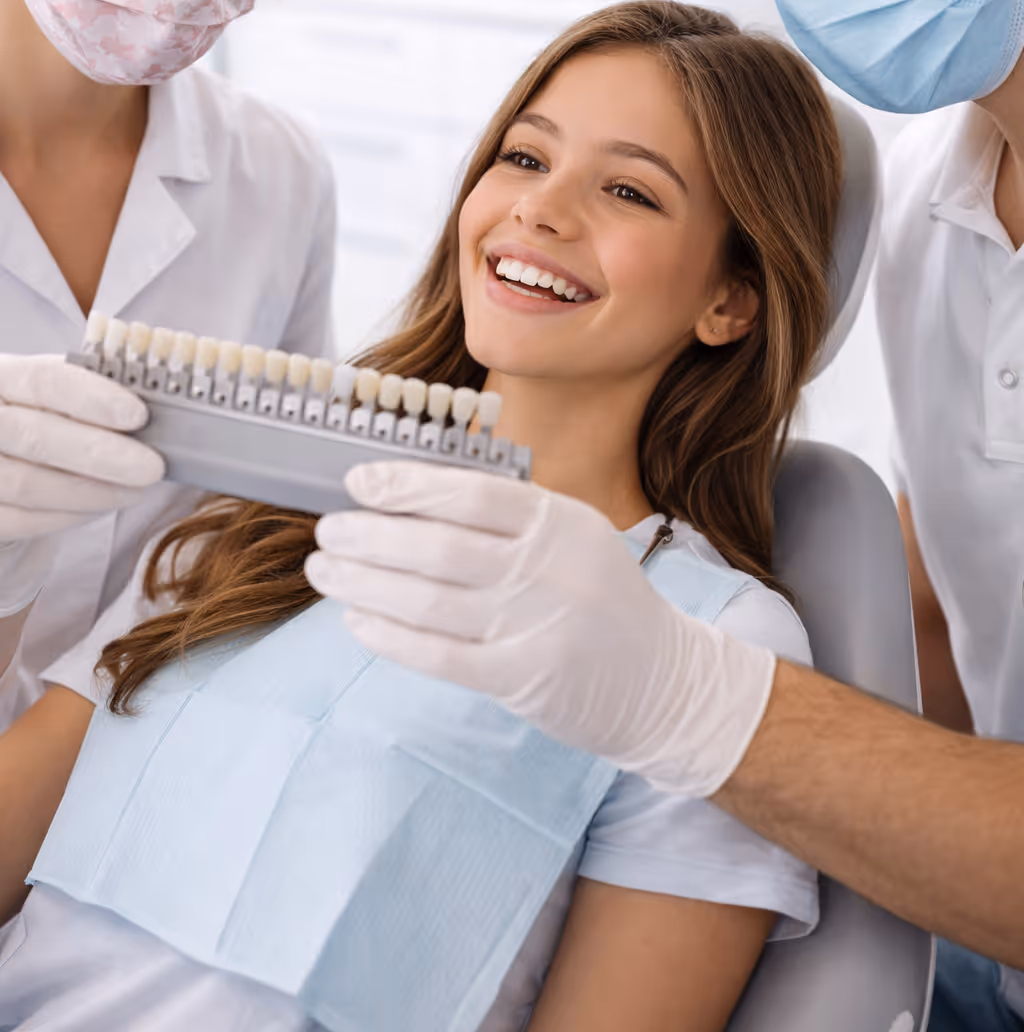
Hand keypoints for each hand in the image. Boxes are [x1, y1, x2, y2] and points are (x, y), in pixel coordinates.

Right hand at [0, 354, 164, 540]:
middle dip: (100, 453)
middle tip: (151, 467)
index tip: (137, 415)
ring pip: (27, 484)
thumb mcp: (54, 398)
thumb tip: (151, 406)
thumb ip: (89, 396)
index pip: (42, 379)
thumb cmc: (37, 423)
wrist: (4, 465)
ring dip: (91, 490)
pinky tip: (100, 506)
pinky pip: (21, 520)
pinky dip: (67, 515)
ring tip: (136, 489)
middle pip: (34, 435)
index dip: (91, 397)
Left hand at [305, 462, 775, 797]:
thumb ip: (507, 515)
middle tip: (327, 531)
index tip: (358, 482)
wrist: (662, 681)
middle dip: (369, 536)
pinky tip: (357, 619)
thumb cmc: (600, 598)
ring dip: (364, 583)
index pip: (470, 493)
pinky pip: (437, 654)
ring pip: (427, 599)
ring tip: (326, 570)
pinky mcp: (519, 679)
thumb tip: (409, 495)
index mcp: (559, 521)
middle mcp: (547, 570)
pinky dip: (389, 634)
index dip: (407, 485)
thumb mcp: (572, 535)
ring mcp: (533, 627)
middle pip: (437, 547)